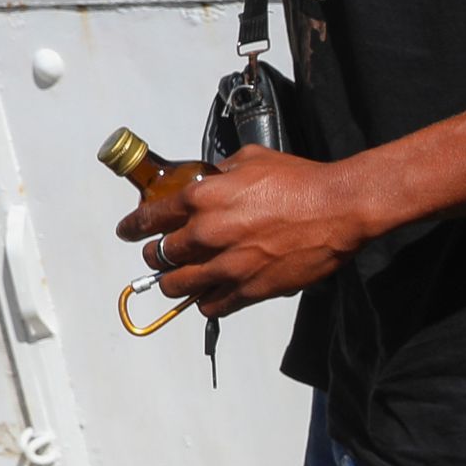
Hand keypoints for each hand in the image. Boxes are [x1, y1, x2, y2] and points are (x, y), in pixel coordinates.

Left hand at [116, 145, 375, 318]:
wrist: (338, 209)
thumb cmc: (300, 181)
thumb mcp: (252, 160)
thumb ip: (221, 173)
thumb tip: (211, 179)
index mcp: (202, 199)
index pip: (149, 218)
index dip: (132, 227)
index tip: (127, 232)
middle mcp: (207, 234)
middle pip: (159, 256)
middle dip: (154, 256)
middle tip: (158, 256)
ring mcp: (228, 266)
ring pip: (177, 286)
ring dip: (173, 283)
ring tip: (177, 280)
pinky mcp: (250, 289)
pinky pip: (212, 305)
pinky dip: (206, 301)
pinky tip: (209, 295)